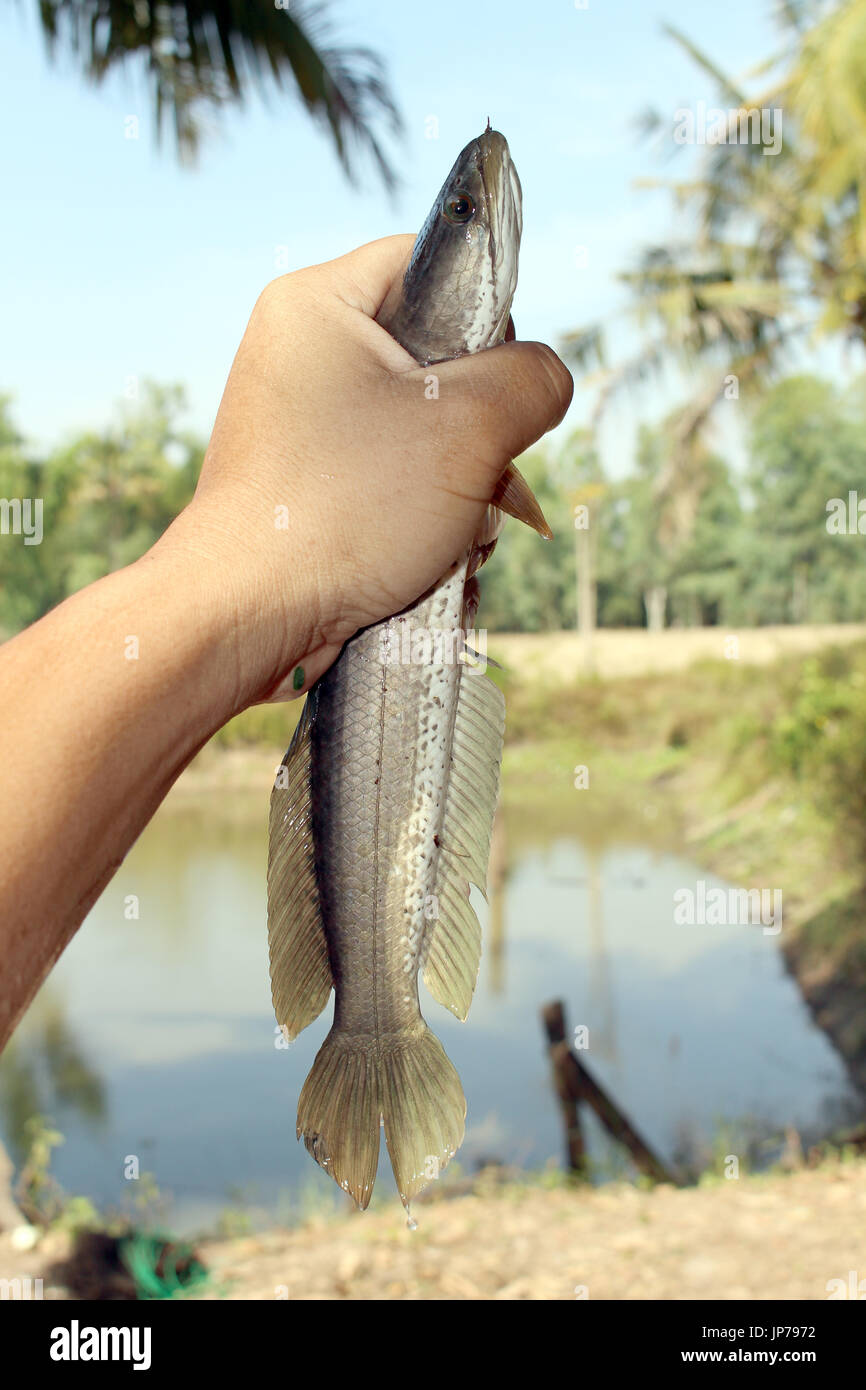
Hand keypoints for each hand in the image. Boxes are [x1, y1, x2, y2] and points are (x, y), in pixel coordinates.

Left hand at [157, 234, 572, 705]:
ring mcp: (298, 424)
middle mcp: (298, 354)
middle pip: (433, 358)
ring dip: (457, 484)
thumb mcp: (471, 427)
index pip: (430, 265)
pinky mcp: (304, 485)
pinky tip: (422, 555)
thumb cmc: (345, 508)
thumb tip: (546, 379)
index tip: (496, 384)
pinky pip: (389, 479)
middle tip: (475, 471)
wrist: (249, 615)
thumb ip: (533, 380)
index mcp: (316, 303)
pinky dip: (421, 515)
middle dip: (474, 426)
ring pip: (420, 431)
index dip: (485, 317)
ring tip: (444, 527)